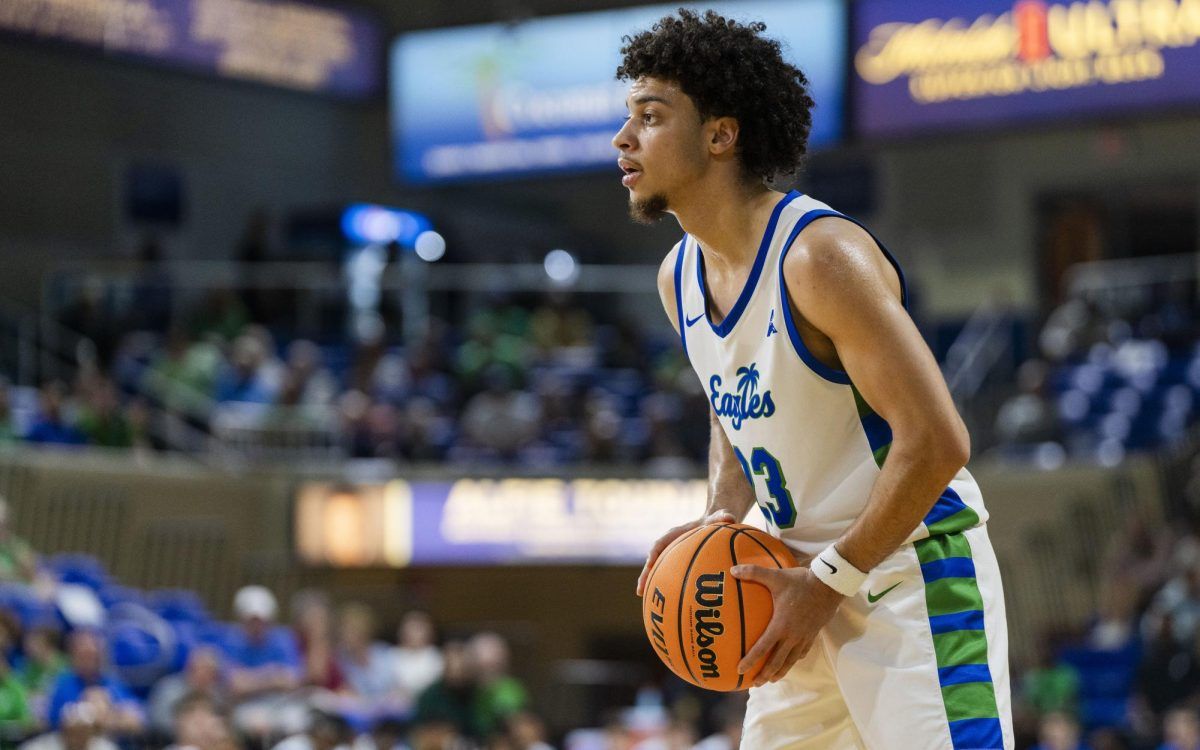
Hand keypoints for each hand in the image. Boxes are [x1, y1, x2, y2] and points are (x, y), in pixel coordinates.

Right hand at [636, 510, 735, 596]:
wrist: (714, 522)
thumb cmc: (716, 521)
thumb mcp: (721, 517)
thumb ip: (724, 517)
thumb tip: (730, 518)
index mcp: (676, 533)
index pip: (661, 543)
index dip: (654, 554)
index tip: (650, 565)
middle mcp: (670, 545)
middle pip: (654, 560)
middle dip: (646, 574)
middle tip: (640, 590)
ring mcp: (672, 555)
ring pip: (658, 569)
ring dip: (650, 582)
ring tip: (643, 597)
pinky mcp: (678, 563)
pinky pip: (669, 575)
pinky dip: (665, 586)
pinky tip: (667, 602)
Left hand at [731, 564, 843, 685]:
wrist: (829, 586)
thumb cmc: (800, 582)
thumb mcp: (775, 576)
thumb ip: (753, 573)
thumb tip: (732, 570)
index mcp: (781, 626)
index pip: (762, 648)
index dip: (750, 660)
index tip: (740, 669)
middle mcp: (792, 636)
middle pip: (777, 661)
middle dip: (765, 674)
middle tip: (755, 684)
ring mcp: (804, 637)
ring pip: (791, 660)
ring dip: (780, 671)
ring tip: (772, 679)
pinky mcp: (813, 634)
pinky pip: (802, 652)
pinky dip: (795, 659)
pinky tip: (792, 660)